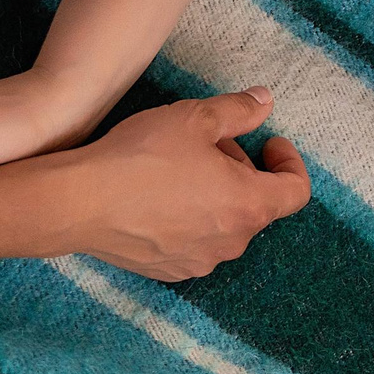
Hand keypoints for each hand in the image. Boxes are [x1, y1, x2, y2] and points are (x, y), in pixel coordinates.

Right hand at [59, 88, 310, 280]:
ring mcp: (199, 261)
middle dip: (242, 170)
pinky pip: (194, 241)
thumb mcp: (196, 117)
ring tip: (181, 167)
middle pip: (256, 204)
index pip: (295, 192)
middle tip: (210, 142)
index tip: (268, 142)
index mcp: (248, 206)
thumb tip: (264, 102)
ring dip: (216, 195)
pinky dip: (190, 218)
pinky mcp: (168, 270)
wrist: (79, 202)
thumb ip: (238, 111)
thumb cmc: (142, 157)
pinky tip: (158, 196)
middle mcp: (230, 242)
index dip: (289, 163)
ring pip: (224, 223)